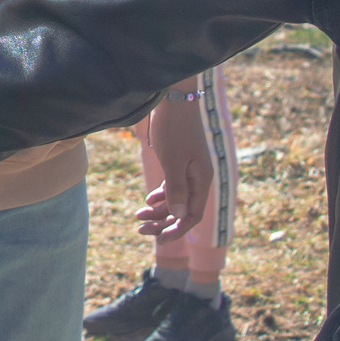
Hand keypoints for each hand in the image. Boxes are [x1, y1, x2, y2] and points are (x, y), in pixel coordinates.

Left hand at [135, 89, 216, 240]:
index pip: (192, 215)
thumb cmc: (174, 128)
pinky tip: (147, 200)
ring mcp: (189, 171)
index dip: (176, 231)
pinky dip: (161, 196)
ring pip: (176, 200)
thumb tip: (179, 216)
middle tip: (140, 228)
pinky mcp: (179, 162)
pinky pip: (172, 187)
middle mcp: (198, 178)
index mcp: (201, 180)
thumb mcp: (173, 160)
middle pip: (182, 211)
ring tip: (138, 216)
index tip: (158, 241)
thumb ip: (176, 188)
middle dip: (162, 223)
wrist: (174, 99)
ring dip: (158, 210)